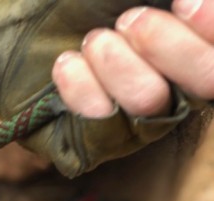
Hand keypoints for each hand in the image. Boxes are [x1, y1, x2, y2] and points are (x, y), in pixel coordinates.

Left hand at [53, 1, 213, 116]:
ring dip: (118, 63)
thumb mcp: (142, 0)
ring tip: (95, 41)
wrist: (53, 31)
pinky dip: (83, 88)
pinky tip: (69, 62)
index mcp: (202, 50)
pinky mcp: (103, 137)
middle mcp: (186, 87)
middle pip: (206, 79)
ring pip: (149, 100)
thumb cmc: (103, 10)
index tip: (184, 3)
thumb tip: (185, 5)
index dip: (211, 26)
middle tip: (130, 21)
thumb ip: (173, 5)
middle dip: (169, 45)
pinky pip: (102, 120)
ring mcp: (146, 118)